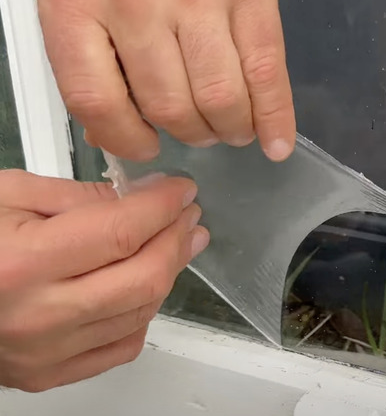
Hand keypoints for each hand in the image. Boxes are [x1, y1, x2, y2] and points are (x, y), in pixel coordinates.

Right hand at [0, 170, 208, 391]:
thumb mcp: (5, 197)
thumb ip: (74, 197)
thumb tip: (134, 198)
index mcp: (21, 264)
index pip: (121, 232)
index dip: (163, 207)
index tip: (181, 191)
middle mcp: (37, 316)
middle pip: (142, 278)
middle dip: (176, 239)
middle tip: (188, 216)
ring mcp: (45, 353)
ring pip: (140, 312)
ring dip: (168, 272)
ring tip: (176, 243)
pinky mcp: (48, 375)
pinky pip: (122, 346)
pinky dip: (144, 312)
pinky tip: (145, 285)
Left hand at [36, 0, 295, 161]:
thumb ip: (87, 47)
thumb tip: (108, 125)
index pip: (97, 99)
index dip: (122, 139)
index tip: (141, 147)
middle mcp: (136, 1)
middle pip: (169, 105)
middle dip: (190, 134)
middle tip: (198, 133)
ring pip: (221, 97)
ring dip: (230, 129)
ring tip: (231, 130)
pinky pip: (266, 69)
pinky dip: (276, 115)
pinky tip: (276, 143)